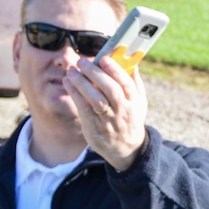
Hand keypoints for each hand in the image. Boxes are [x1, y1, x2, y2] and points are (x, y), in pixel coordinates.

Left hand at [65, 53, 147, 170]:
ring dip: (81, 83)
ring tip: (71, 71)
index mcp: (134, 102)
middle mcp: (122, 111)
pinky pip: (83, 108)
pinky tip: (68, 83)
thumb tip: (132, 63)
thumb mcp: (140, 103)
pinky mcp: (94, 127)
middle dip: (95, 73)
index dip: (115, 70)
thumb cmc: (131, 119)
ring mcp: (108, 120)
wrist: (126, 149)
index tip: (103, 58)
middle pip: (110, 89)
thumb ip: (135, 83)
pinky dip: (75, 93)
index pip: (126, 84)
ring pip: (95, 99)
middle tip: (82, 62)